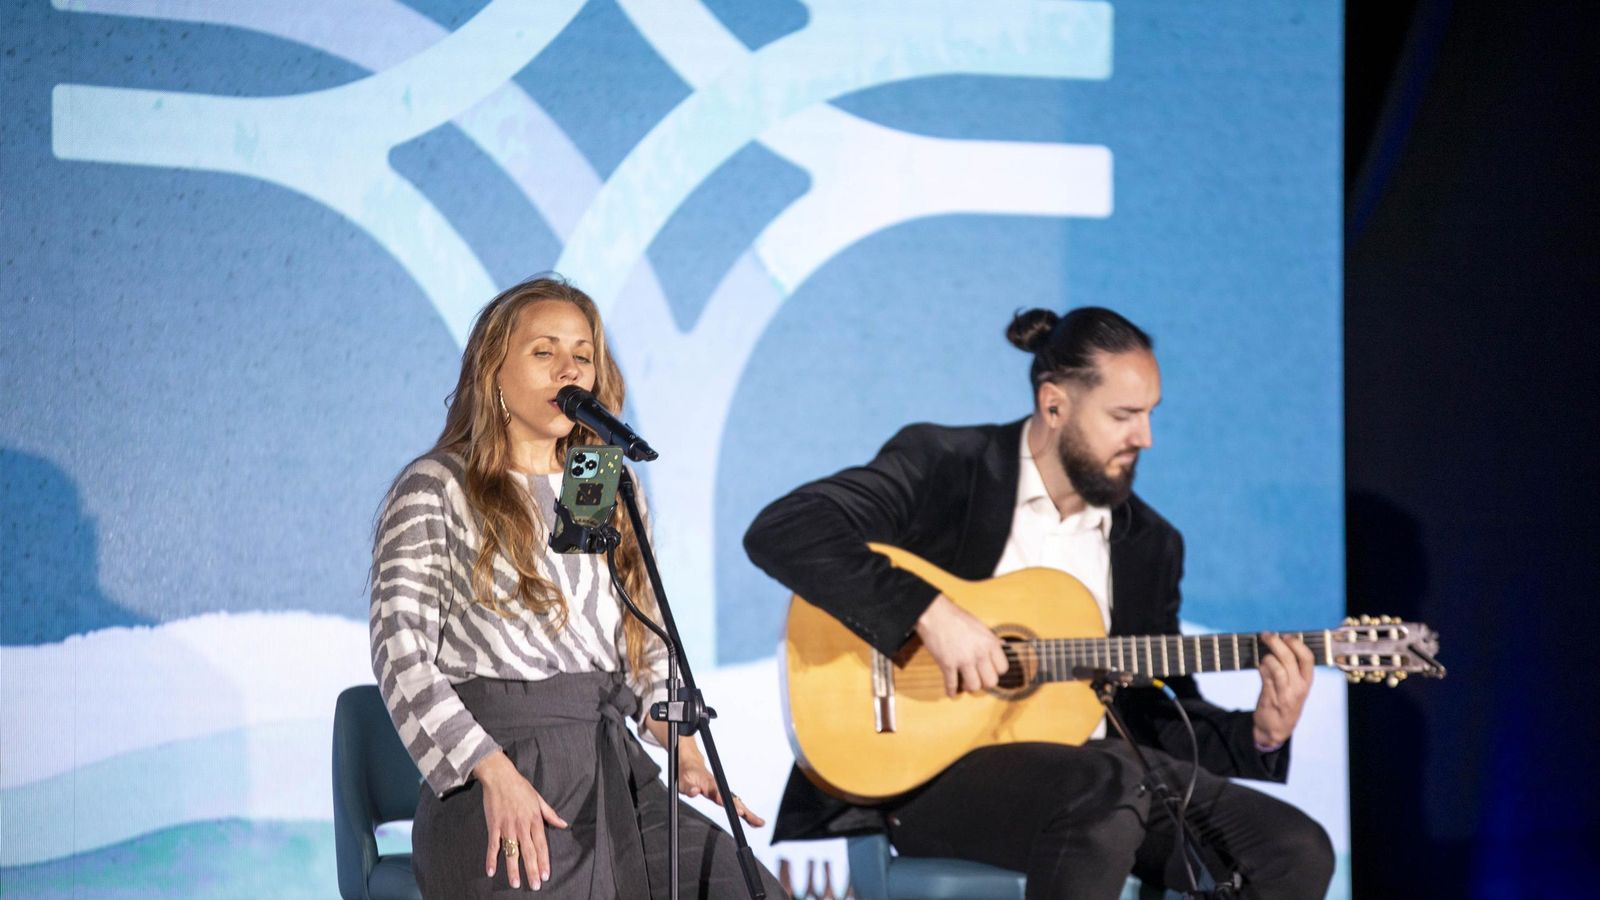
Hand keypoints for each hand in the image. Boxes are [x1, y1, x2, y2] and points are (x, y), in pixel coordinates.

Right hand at [473, 751, 568, 889]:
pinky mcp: (494, 826)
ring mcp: (507, 826)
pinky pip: (493, 845)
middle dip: (532, 870)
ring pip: (512, 852)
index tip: (546, 875)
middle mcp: (522, 825)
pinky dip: (491, 859)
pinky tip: (491, 871)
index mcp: (534, 819)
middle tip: (535, 885)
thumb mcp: (539, 799)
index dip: (544, 861)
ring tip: (515, 884)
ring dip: (513, 869)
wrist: (500, 776)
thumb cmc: (520, 787)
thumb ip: (550, 814)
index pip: (541, 844)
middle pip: (529, 852)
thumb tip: (563, 824)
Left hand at [678, 745, 765, 827]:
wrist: (690, 765)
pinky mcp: (723, 795)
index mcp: (708, 784)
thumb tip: (695, 792)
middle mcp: (718, 787)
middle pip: (733, 800)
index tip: (736, 810)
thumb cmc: (686, 773)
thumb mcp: (681, 780)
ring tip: (759, 823)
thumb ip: (688, 787)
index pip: (719, 793)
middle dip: (744, 811)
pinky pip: (735, 804)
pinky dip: (744, 812)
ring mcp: (722, 791)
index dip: (727, 801)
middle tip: (755, 820)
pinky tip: (752, 821)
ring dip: (748, 813)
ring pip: (737, 802)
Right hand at [915, 594, 1007, 696]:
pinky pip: (952, 684)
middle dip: (984, 682)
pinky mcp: (947, 664)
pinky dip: (951, 691)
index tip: (990, 670)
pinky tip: (951, 692)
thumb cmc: (956, 617)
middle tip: (979, 678)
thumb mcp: (980, 625)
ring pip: (974, 686)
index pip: (1002, 668)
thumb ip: (991, 638)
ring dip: (969, 687)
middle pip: (990, 681)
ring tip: (965, 683)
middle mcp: (979, 653)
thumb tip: (1002, 645)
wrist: (934, 613)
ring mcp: (963, 660)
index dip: (996, 671)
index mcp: (989, 642)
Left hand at [1252, 632, 1314, 747]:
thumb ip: (1291, 669)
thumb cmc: (1285, 702)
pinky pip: (1265, 677)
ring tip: (1264, 656)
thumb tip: (1279, 643)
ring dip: (1267, 657)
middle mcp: (1299, 687)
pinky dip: (1261, 667)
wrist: (1276, 729)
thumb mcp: (1295, 687)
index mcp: (1307, 682)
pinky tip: (1260, 666)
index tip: (1286, 635)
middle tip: (1266, 635)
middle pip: (1289, 659)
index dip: (1297, 644)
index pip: (1307, 658)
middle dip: (1276, 643)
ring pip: (1277, 668)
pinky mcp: (1271, 699)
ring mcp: (1285, 694)